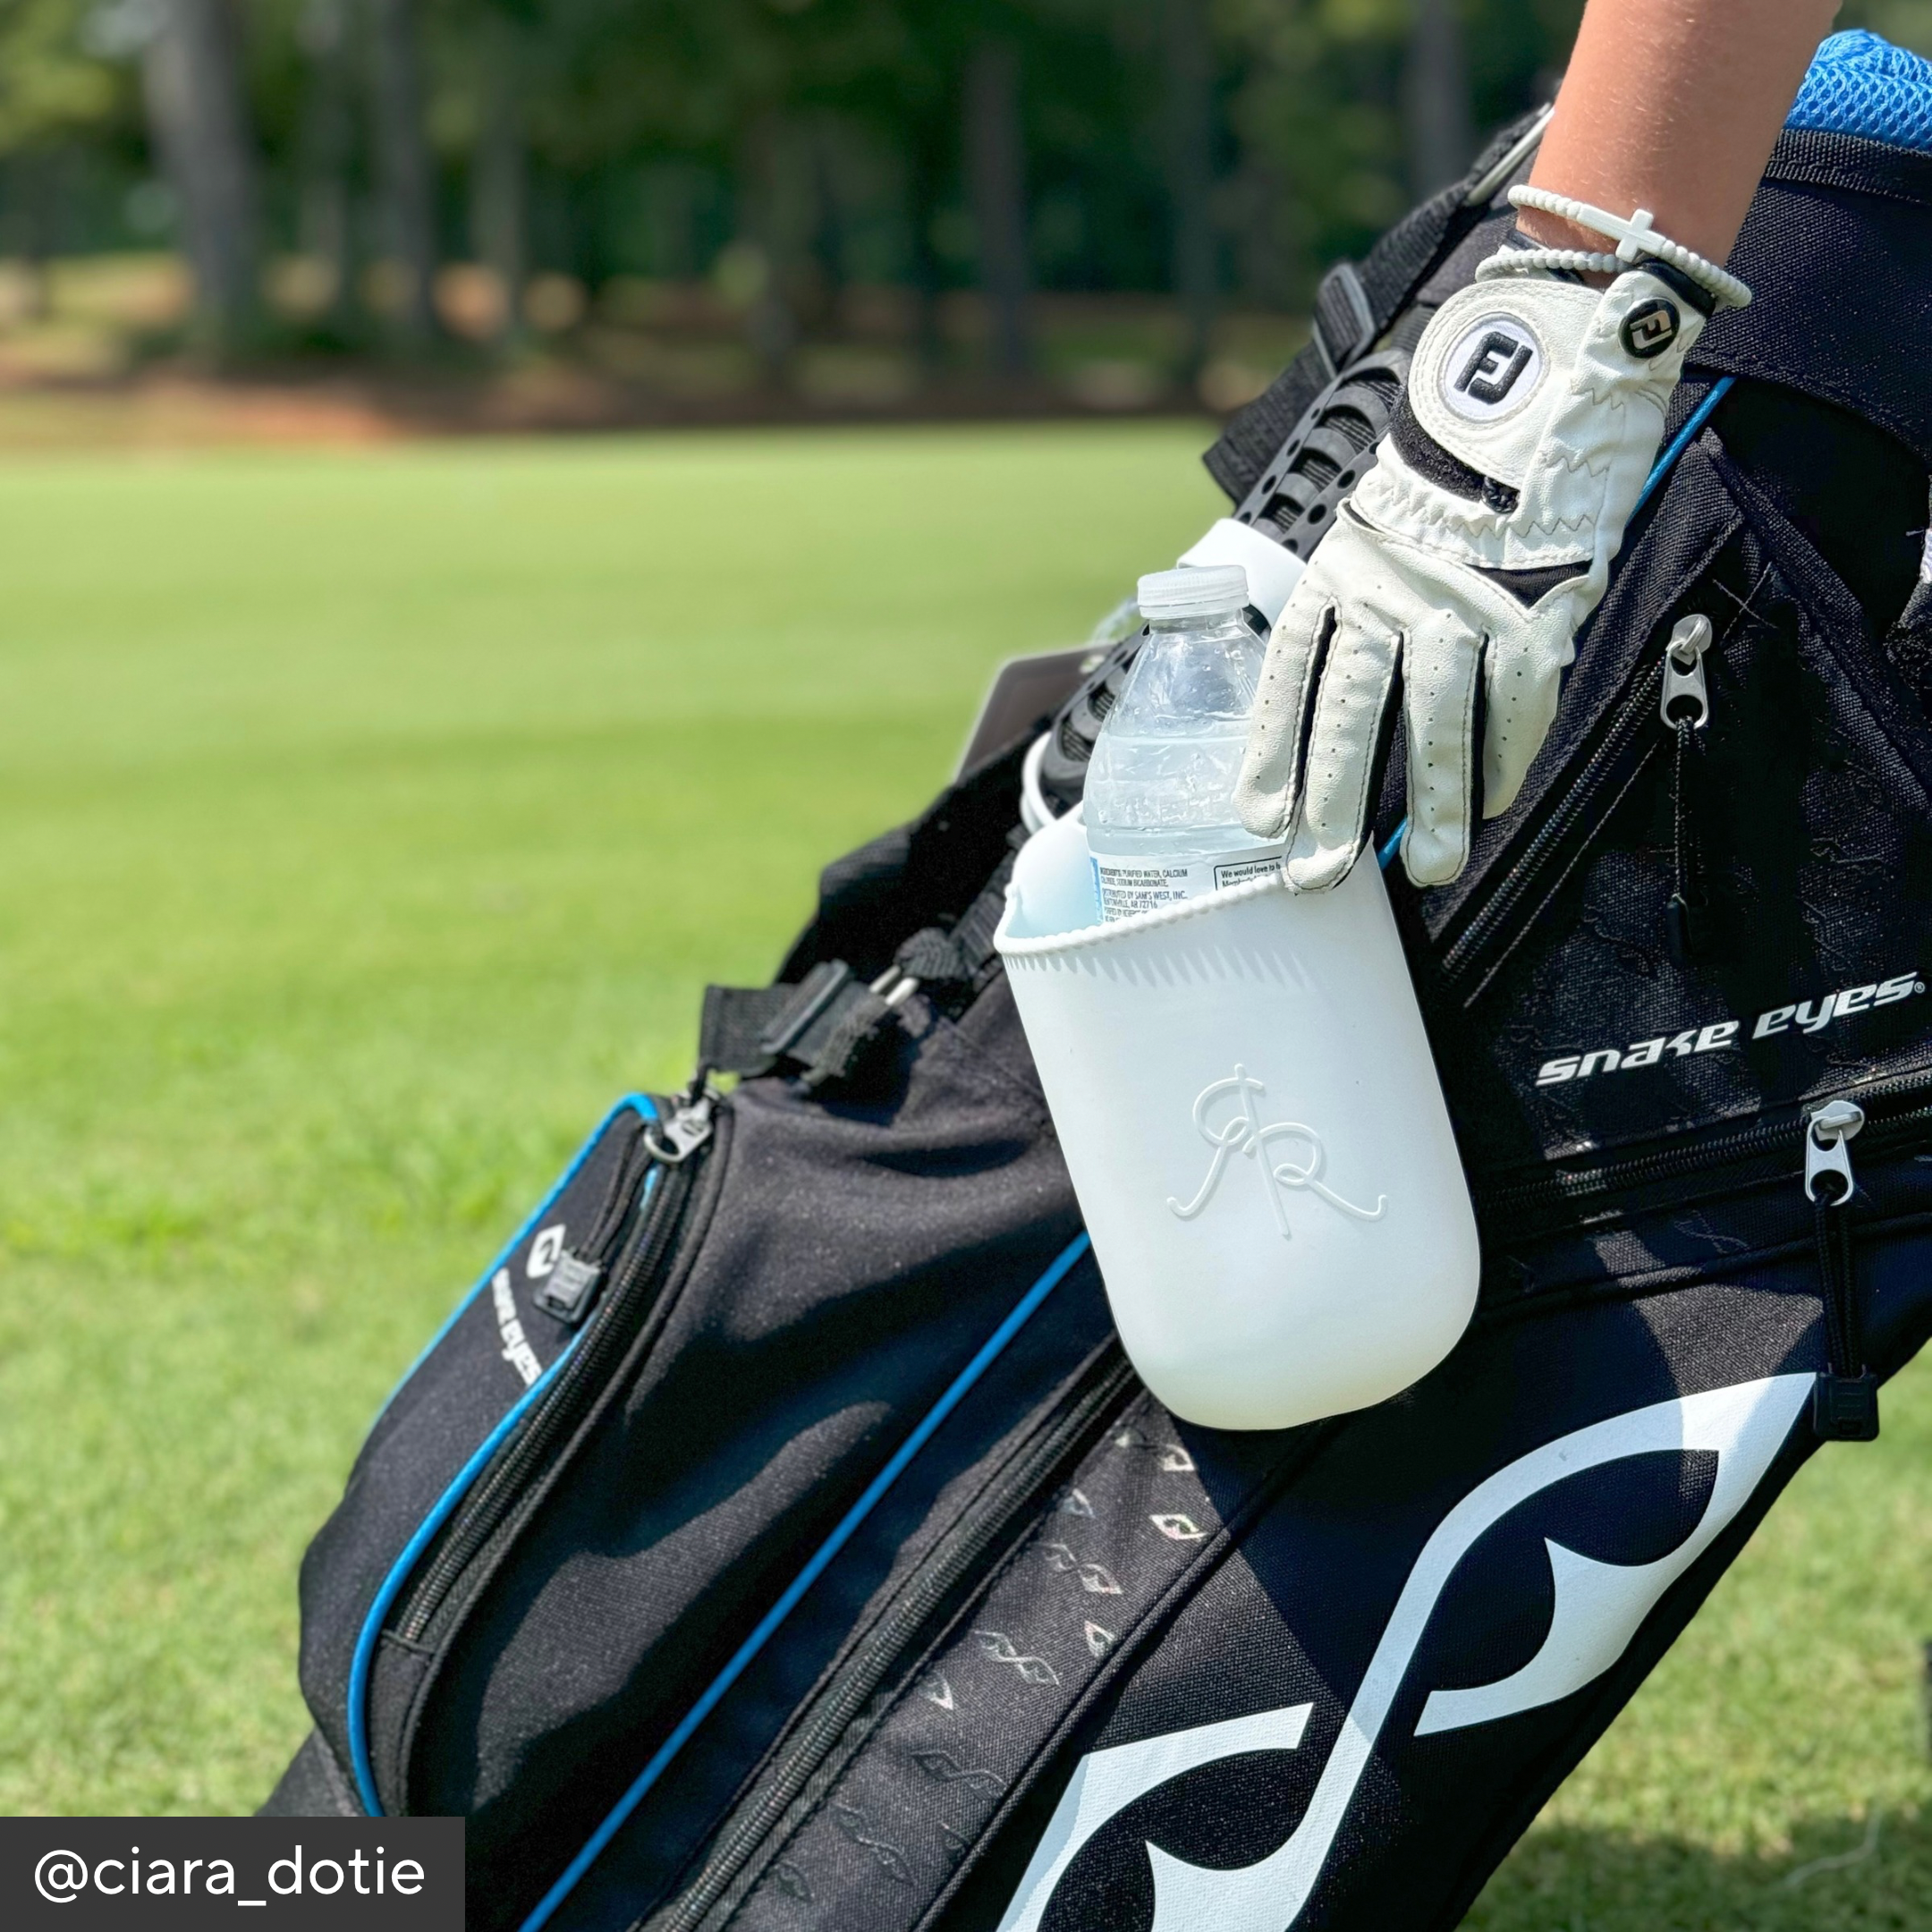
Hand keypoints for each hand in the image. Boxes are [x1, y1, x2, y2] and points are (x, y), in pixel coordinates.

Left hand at [1235, 259, 1706, 889]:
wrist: (1538, 377)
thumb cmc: (1447, 472)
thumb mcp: (1371, 527)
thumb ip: (1354, 608)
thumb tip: (1335, 714)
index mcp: (1339, 568)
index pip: (1292, 673)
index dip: (1274, 751)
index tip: (1259, 818)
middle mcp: (1392, 589)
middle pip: (1353, 712)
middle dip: (1334, 803)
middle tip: (1317, 874)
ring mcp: (1467, 600)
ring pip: (1440, 721)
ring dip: (1433, 806)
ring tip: (1430, 870)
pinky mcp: (1538, 603)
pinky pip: (1520, 699)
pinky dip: (1507, 756)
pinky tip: (1493, 804)